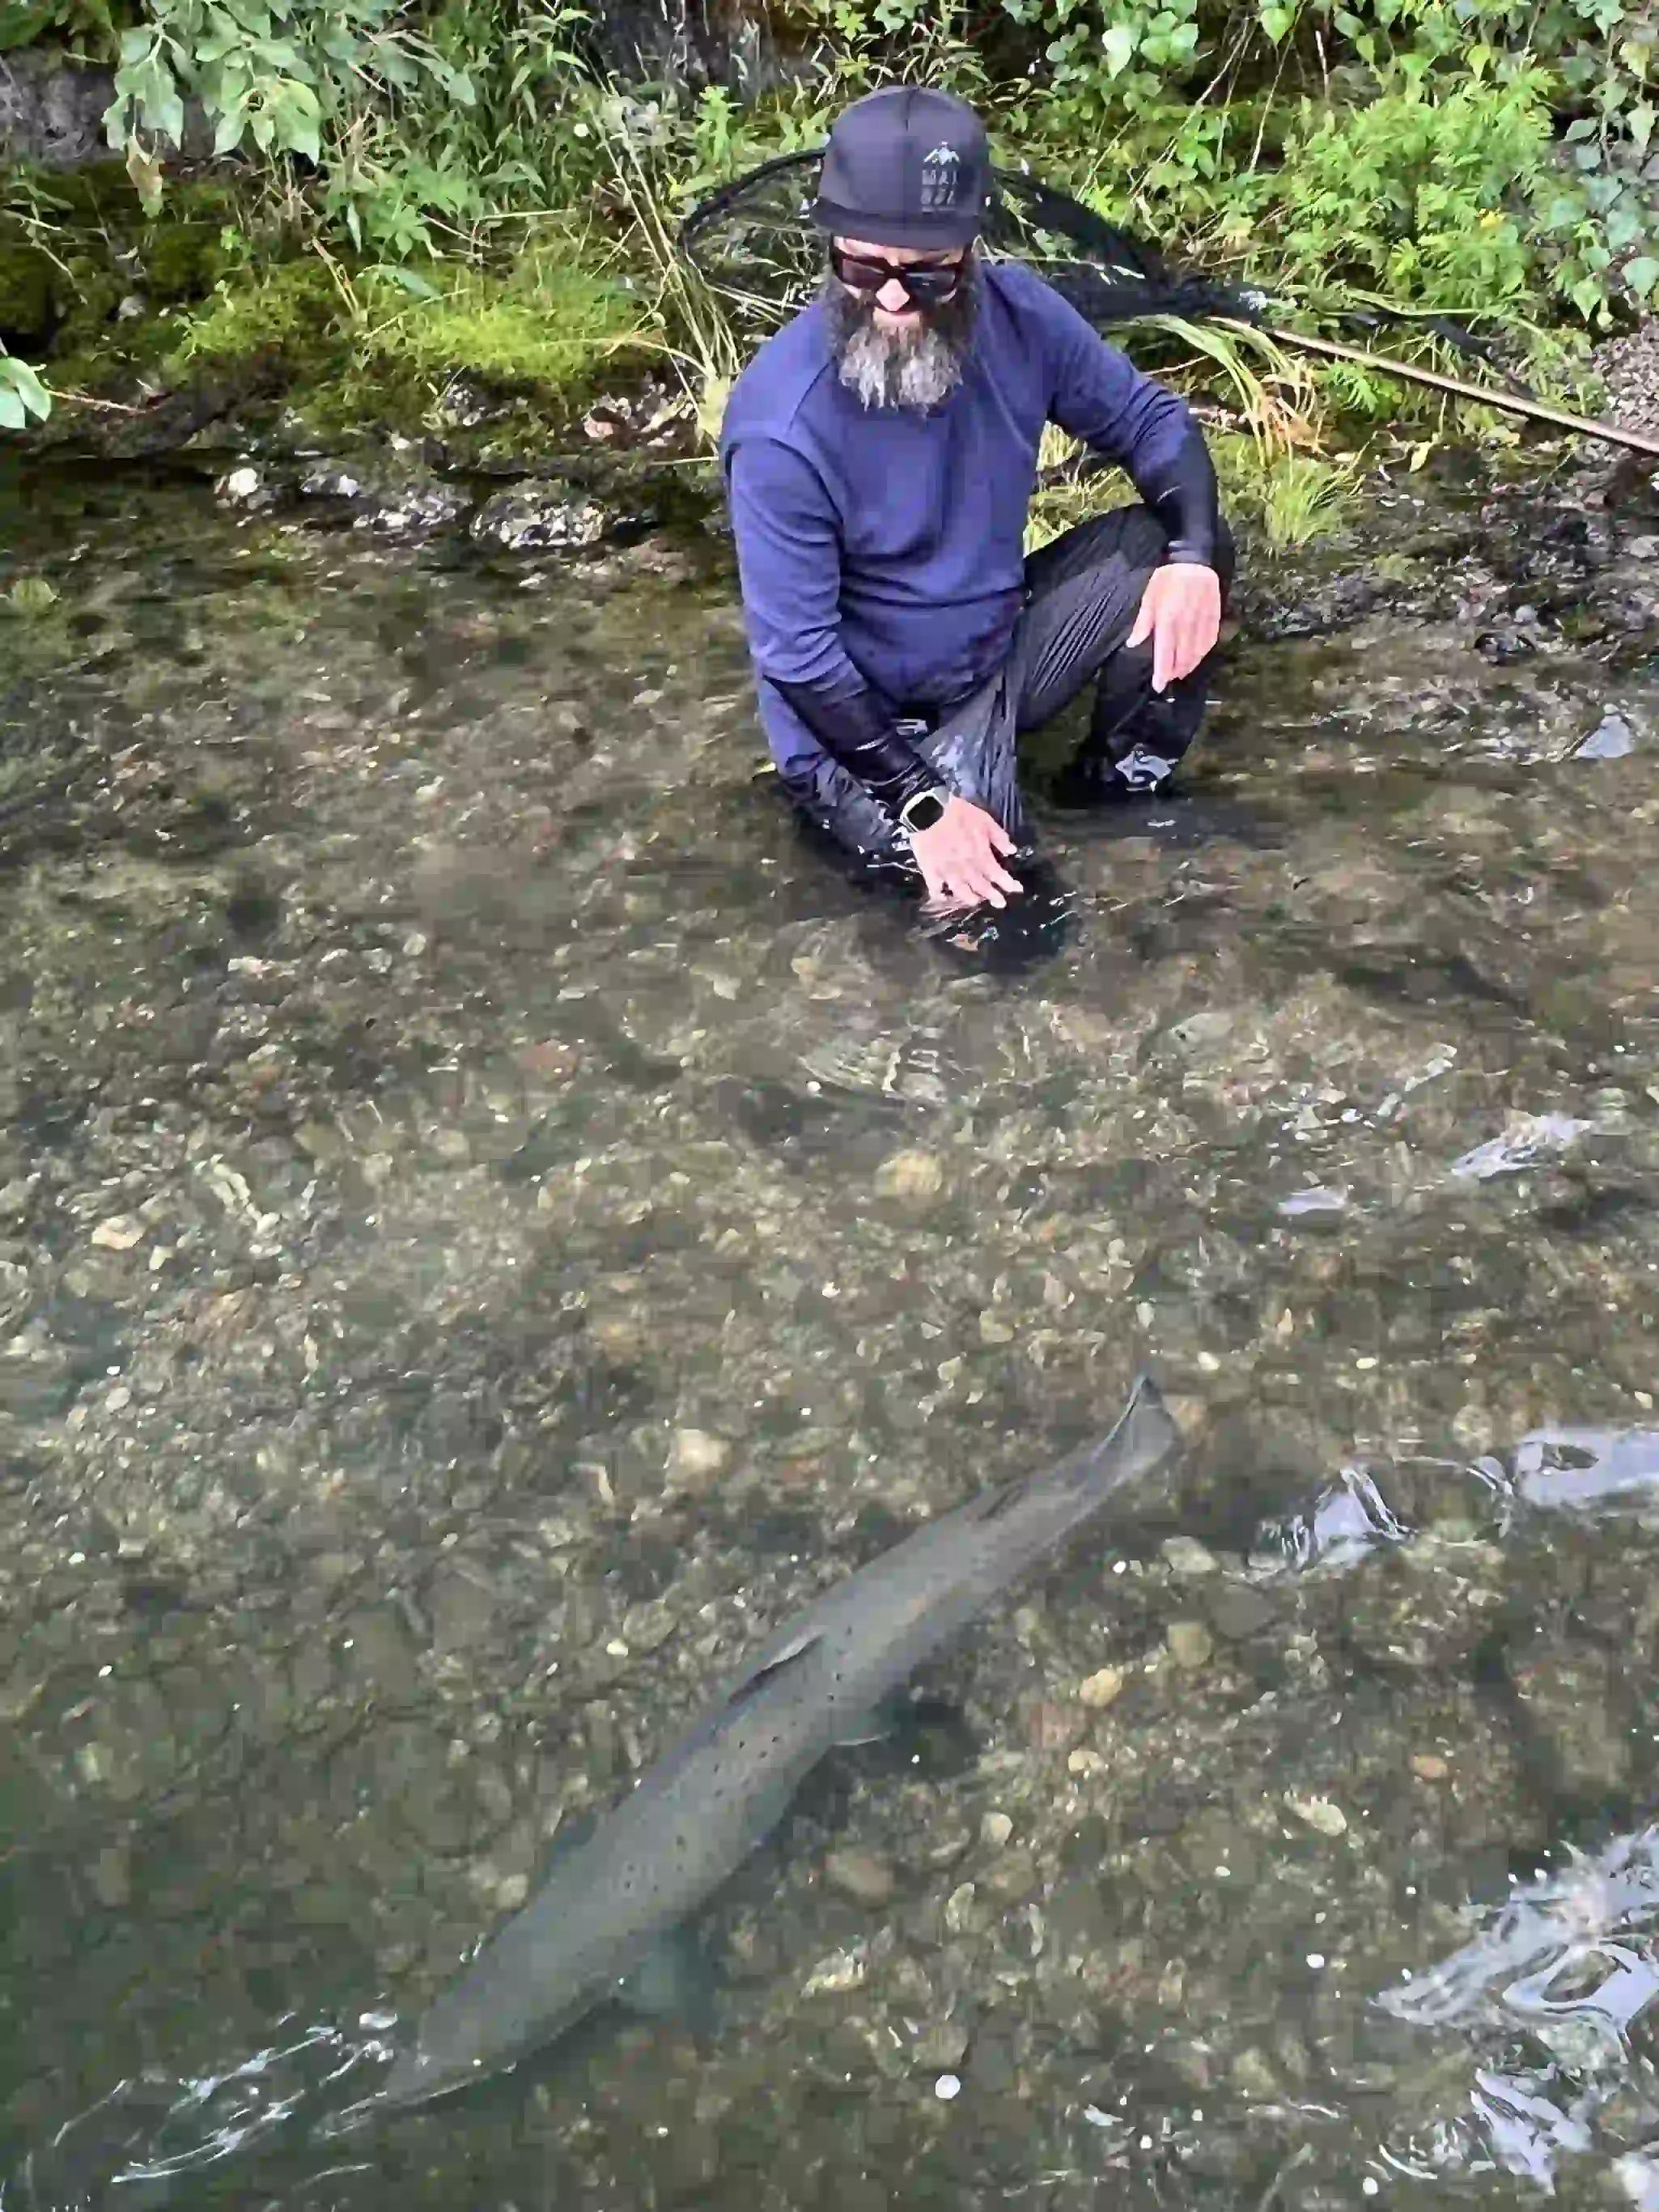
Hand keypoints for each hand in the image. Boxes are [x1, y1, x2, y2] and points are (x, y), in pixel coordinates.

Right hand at [909, 794, 1023, 911]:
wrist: (929, 812)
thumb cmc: (959, 814)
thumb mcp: (985, 820)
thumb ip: (999, 837)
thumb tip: (1011, 851)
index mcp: (981, 857)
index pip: (998, 875)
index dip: (1009, 884)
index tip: (1018, 890)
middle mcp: (967, 869)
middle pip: (982, 888)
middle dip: (993, 897)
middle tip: (1000, 903)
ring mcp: (948, 873)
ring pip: (961, 893)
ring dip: (970, 899)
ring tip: (975, 901)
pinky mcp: (931, 872)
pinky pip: (935, 890)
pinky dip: (939, 896)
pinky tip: (942, 898)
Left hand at [1126, 563, 1221, 692]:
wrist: (1195, 559)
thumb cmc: (1167, 578)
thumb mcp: (1149, 597)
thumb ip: (1143, 623)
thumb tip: (1132, 644)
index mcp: (1168, 619)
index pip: (1165, 654)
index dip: (1162, 673)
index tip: (1158, 686)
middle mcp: (1186, 624)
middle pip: (1183, 658)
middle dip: (1175, 672)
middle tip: (1168, 677)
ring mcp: (1202, 621)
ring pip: (1197, 653)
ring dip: (1189, 665)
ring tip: (1181, 671)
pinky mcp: (1214, 617)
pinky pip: (1210, 641)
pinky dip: (1203, 653)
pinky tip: (1196, 656)